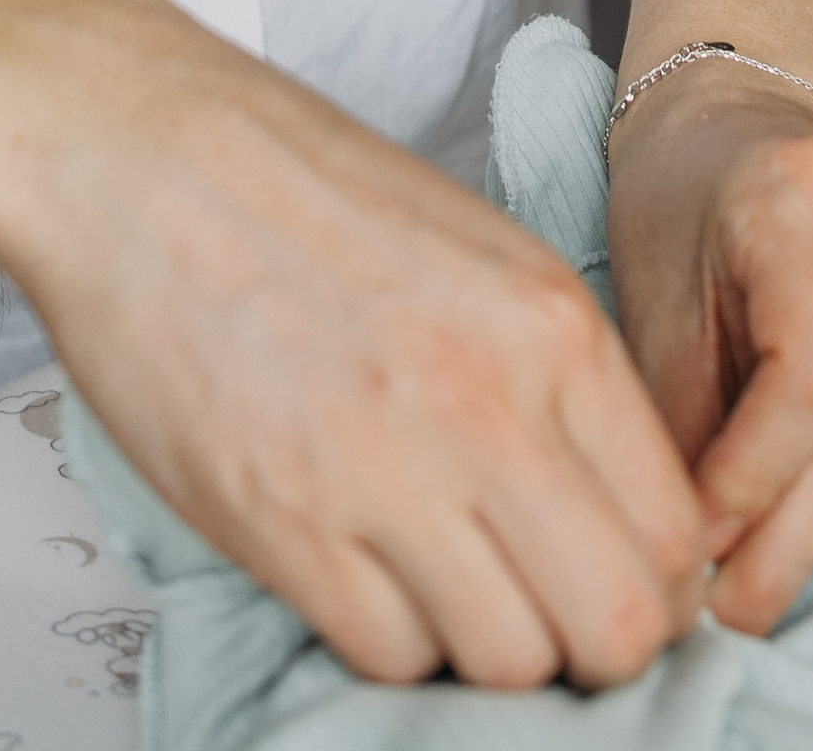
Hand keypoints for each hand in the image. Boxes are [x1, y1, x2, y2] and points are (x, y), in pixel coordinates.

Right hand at [0, 0, 711, 690]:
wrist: (136, 149)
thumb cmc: (300, 188)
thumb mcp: (479, 249)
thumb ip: (559, 377)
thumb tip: (619, 515)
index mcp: (549, 324)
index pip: (676, 530)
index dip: (661, 586)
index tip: (620, 581)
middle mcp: (484, 404)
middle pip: (617, 624)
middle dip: (598, 647)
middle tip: (550, 614)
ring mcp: (380, 471)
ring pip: (510, 663)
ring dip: (490, 648)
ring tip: (448, 587)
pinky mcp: (279, 522)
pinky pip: (388, 656)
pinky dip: (391, 639)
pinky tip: (368, 573)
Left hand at [604, 60, 812, 631]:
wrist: (732, 116)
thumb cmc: (682, 208)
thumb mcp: (647, 304)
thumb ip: (682, 427)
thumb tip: (706, 561)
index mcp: (800, 199)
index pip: (812, 382)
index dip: (752, 489)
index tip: (699, 546)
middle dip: (801, 543)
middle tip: (737, 591)